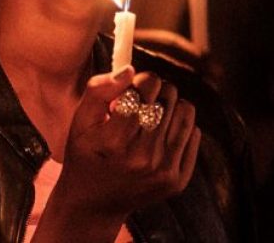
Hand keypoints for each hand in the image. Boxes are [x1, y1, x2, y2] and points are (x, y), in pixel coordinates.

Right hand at [34, 68, 200, 241]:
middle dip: (155, 91)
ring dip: (170, 106)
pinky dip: (179, 127)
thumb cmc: (85, 154)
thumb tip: (130, 70)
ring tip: (152, 116)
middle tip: (140, 104)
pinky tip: (160, 136)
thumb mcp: (80, 121)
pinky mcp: (177, 180)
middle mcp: (142, 157)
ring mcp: (163, 171)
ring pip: (186, 110)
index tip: (130, 91)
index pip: (147, 86)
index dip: (140, 81)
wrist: (94, 204)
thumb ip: (99, 89)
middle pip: (169, 94)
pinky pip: (193, 133)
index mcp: (114, 140)